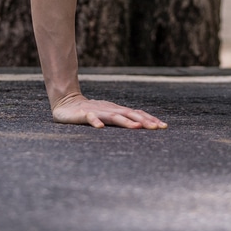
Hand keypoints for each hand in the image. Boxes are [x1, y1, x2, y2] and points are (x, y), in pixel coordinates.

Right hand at [51, 93, 167, 129]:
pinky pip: (90, 117)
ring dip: (126, 122)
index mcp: (117, 110)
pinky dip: (95, 122)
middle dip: (144, 121)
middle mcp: (110, 109)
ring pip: (114, 116)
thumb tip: (142, 126)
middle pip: (130, 114)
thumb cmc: (90, 112)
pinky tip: (100, 127)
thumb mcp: (109, 115)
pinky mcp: (83, 114)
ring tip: (136, 128)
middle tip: (157, 128)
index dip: (150, 119)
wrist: (66, 103)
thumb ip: (122, 120)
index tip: (163, 126)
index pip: (137, 113)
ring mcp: (98, 111)